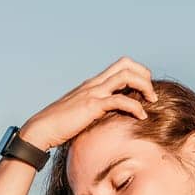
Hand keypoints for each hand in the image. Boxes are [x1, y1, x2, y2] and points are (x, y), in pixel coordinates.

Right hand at [21, 56, 157, 150]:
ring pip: (126, 76)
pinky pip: (120, 100)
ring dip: (145, 86)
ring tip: (152, 100)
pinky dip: (135, 107)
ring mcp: (93, 92)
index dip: (137, 73)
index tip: (143, 90)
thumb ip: (92, 112)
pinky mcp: (92, 106)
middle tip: (151, 93)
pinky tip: (142, 117)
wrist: (41, 130)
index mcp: (92, 84)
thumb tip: (104, 120)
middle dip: (144, 75)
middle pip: (126, 64)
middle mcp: (94, 84)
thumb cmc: (58, 127)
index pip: (120, 66)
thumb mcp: (79, 114)